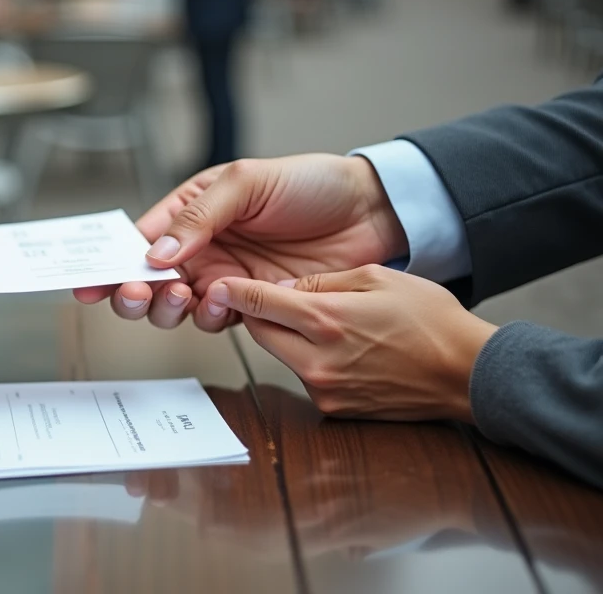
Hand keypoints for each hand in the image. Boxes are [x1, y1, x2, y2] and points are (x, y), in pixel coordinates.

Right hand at [74, 155, 406, 330]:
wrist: (371, 213)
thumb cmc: (310, 184)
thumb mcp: (247, 181)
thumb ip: (200, 216)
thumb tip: (156, 252)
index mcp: (190, 209)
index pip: (136, 239)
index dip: (109, 261)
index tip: (89, 282)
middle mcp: (200, 247)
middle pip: (145, 280)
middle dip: (131, 292)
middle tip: (136, 294)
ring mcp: (224, 277)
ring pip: (174, 307)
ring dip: (167, 308)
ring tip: (182, 297)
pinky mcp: (252, 303)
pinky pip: (216, 319)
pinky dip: (211, 316)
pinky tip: (224, 300)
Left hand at [213, 265, 496, 421]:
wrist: (469, 373)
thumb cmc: (432, 321)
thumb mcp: (377, 277)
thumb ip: (321, 282)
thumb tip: (280, 288)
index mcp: (326, 321)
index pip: (257, 304)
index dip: (232, 292)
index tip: (217, 284)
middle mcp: (318, 360)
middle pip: (260, 333)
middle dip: (261, 314)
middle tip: (273, 297)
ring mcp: (326, 389)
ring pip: (282, 355)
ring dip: (288, 338)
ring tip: (324, 322)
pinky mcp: (336, 409)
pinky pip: (306, 376)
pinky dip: (310, 359)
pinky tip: (341, 348)